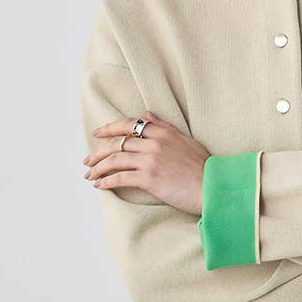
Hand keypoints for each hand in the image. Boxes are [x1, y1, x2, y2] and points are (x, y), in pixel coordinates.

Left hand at [84, 113, 208, 215]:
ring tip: (90, 175)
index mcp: (162, 132)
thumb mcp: (185, 140)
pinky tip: (99, 185)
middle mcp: (154, 143)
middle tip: (88, 160)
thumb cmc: (204, 167)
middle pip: (117, 142)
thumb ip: (164, 127)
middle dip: (98, 151)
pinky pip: (120, 177)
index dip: (110, 128)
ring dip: (98, 167)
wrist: (214, 186)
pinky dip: (107, 181)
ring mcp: (150, 160)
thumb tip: (147, 115)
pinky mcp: (149, 178)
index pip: (129, 124)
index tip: (98, 133)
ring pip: (115, 159)